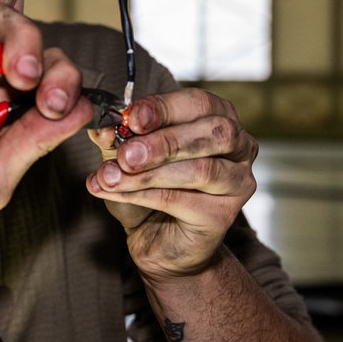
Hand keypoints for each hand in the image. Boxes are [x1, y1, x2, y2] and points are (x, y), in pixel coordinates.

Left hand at [86, 88, 257, 281]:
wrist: (157, 239)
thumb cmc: (148, 187)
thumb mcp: (127, 155)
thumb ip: (117, 138)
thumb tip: (103, 131)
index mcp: (218, 117)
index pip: (198, 103)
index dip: (164, 108)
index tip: (131, 119)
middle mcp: (239, 147)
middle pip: (214, 133)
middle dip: (166, 141)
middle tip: (126, 153)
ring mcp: (237, 182)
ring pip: (201, 170)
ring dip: (149, 173)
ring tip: (110, 177)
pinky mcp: (223, 216)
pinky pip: (181, 200)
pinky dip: (141, 194)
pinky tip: (112, 192)